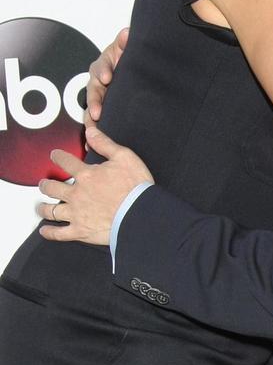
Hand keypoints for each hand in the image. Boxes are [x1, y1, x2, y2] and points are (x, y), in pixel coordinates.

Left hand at [37, 128, 152, 244]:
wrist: (139, 214)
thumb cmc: (135, 186)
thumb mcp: (124, 157)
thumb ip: (105, 144)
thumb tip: (90, 131)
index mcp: (87, 175)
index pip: (65, 161)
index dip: (58, 156)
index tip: (54, 155)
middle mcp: (76, 194)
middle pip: (52, 187)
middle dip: (46, 184)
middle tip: (44, 183)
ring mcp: (76, 213)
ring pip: (51, 210)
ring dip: (43, 207)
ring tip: (40, 206)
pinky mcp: (80, 231)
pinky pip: (59, 233)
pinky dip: (49, 232)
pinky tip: (44, 230)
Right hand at [85, 27, 129, 124]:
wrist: (133, 70)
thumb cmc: (125, 58)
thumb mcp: (126, 48)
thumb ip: (125, 42)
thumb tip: (127, 33)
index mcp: (103, 65)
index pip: (100, 66)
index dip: (103, 71)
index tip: (107, 78)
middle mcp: (98, 80)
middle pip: (92, 91)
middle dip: (94, 102)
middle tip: (96, 112)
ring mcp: (98, 95)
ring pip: (90, 107)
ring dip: (90, 119)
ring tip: (93, 130)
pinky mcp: (101, 108)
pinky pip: (94, 119)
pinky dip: (93, 130)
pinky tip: (91, 143)